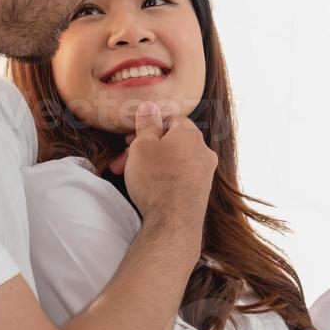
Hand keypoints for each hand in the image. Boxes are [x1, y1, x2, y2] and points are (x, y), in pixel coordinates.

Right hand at [114, 102, 216, 230]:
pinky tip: (150, 188)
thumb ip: (146, 124)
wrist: (174, 223)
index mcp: (190, 134)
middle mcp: (203, 151)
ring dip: (152, 164)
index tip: (131, 138)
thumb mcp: (142, 146)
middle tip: (125, 158)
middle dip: (145, 148)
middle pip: (171, 141)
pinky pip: (180, 176)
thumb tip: (150, 106)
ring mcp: (205, 172)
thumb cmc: (156, 181)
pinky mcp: (201, 191)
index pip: (171, 119)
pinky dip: (164, 177)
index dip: (149, 126)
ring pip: (174, 159)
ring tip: (132, 175)